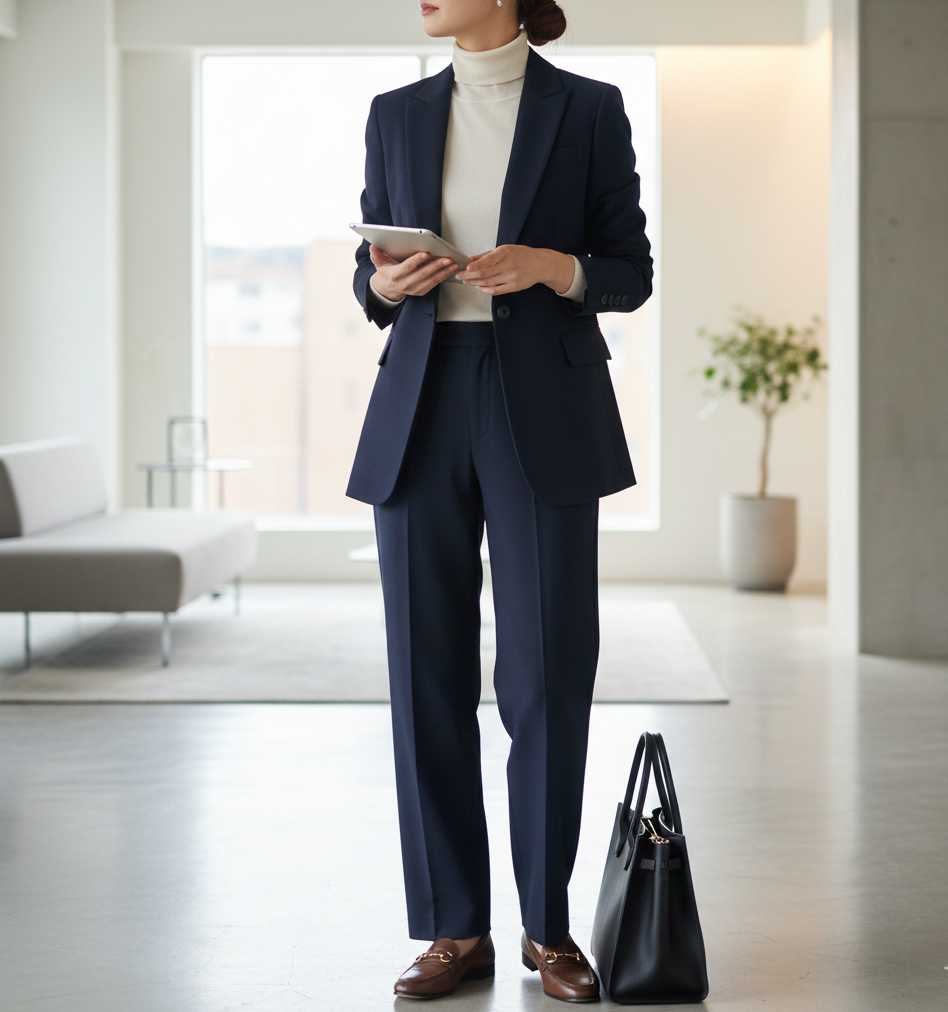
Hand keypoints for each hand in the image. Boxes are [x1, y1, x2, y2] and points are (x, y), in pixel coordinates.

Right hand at [369, 245, 458, 300]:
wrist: (388, 289)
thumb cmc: (386, 272)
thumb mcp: (379, 263)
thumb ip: (377, 255)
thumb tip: (373, 247)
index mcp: (396, 276)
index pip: (407, 267)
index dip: (416, 260)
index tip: (426, 253)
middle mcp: (405, 284)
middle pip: (422, 274)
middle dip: (436, 266)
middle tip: (446, 258)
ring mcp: (414, 289)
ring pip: (431, 280)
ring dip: (443, 272)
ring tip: (452, 263)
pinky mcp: (421, 292)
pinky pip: (434, 284)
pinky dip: (443, 276)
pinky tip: (450, 269)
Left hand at [456, 245, 574, 295]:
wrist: (540, 265)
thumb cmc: (522, 255)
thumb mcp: (505, 249)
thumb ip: (488, 255)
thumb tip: (472, 259)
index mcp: (505, 253)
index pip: (487, 261)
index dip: (475, 266)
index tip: (466, 267)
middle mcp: (508, 265)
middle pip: (485, 273)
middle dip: (470, 275)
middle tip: (459, 275)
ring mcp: (511, 277)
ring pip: (489, 282)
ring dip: (475, 282)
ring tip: (466, 281)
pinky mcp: (514, 286)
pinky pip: (496, 290)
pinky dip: (485, 289)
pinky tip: (478, 287)